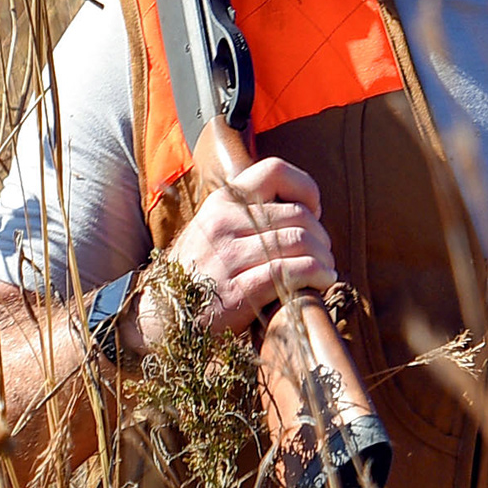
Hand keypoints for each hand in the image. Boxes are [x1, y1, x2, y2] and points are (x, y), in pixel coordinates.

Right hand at [143, 156, 338, 353]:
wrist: (160, 317)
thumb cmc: (198, 273)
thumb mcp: (214, 230)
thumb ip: (248, 216)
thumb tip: (302, 211)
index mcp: (222, 202)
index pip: (275, 170)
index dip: (305, 187)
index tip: (313, 211)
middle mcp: (223, 222)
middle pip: (297, 213)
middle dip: (321, 235)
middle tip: (325, 252)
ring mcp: (227, 256)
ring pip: (299, 242)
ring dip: (323, 257)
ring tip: (327, 269)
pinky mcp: (235, 292)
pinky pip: (289, 272)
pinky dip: (316, 275)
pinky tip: (322, 282)